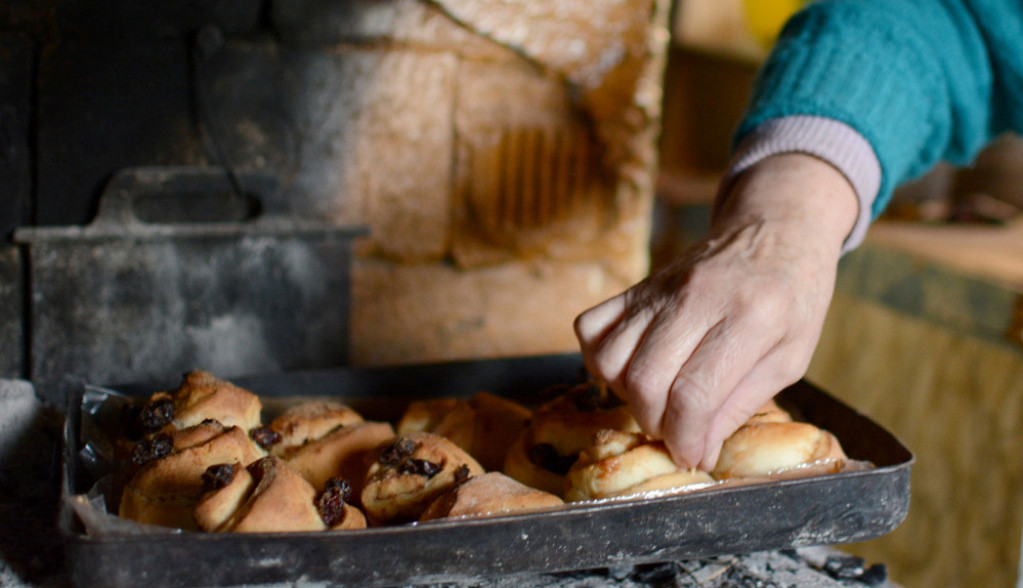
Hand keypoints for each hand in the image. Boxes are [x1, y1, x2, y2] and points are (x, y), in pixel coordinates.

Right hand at [574, 154, 858, 469]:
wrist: (775, 230)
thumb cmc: (793, 298)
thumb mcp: (790, 357)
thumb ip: (741, 403)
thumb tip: (697, 449)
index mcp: (752, 317)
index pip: (695, 393)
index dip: (686, 438)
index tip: (692, 455)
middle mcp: (698, 297)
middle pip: (644, 379)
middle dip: (655, 423)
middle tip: (678, 429)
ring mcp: (661, 287)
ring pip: (610, 358)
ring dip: (626, 395)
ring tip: (658, 399)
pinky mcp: (637, 285)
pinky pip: (591, 328)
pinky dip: (600, 359)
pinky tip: (632, 368)